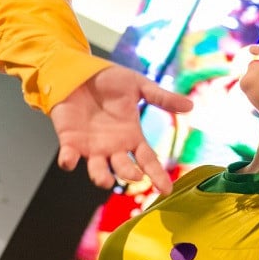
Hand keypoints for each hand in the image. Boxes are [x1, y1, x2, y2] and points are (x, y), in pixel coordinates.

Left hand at [49, 64, 192, 194]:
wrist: (80, 70)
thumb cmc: (109, 79)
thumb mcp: (138, 86)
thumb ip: (162, 97)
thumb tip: (190, 106)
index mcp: (131, 136)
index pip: (147, 160)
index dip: (157, 175)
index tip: (166, 189)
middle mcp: (113, 147)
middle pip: (123, 169)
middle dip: (129, 174)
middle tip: (136, 175)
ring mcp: (91, 146)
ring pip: (97, 170)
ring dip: (100, 177)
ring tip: (105, 180)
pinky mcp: (70, 141)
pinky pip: (69, 157)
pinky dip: (68, 161)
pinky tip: (70, 160)